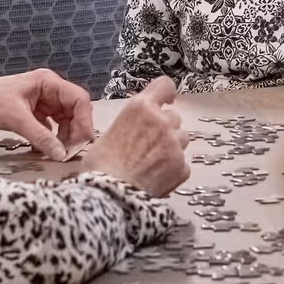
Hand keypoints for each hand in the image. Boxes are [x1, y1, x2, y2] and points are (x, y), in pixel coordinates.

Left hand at [0, 68, 94, 160]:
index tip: (84, 139)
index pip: (78, 98)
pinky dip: (54, 137)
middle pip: (75, 110)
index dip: (85, 119)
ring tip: (58, 151)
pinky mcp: (38, 112)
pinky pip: (54, 125)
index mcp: (49, 82)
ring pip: (66, 119)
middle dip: (76, 130)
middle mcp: (51, 90)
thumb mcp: (17, 119)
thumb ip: (40, 137)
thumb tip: (61, 155)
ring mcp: (46, 101)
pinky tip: (48, 148)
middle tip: (71, 150)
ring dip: (65, 135)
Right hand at [85, 77, 190, 196]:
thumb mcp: (109, 133)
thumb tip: (134, 128)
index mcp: (140, 108)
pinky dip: (173, 169)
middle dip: (165, 128)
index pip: (164, 86)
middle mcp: (161, 122)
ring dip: (171, 147)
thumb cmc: (100, 167)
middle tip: (148, 144)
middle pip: (173, 117)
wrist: (108, 196)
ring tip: (151, 162)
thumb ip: (130, 124)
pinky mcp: (181, 167)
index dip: (165, 94)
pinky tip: (156, 177)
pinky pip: (182, 163)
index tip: (165, 100)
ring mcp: (174, 145)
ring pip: (181, 138)